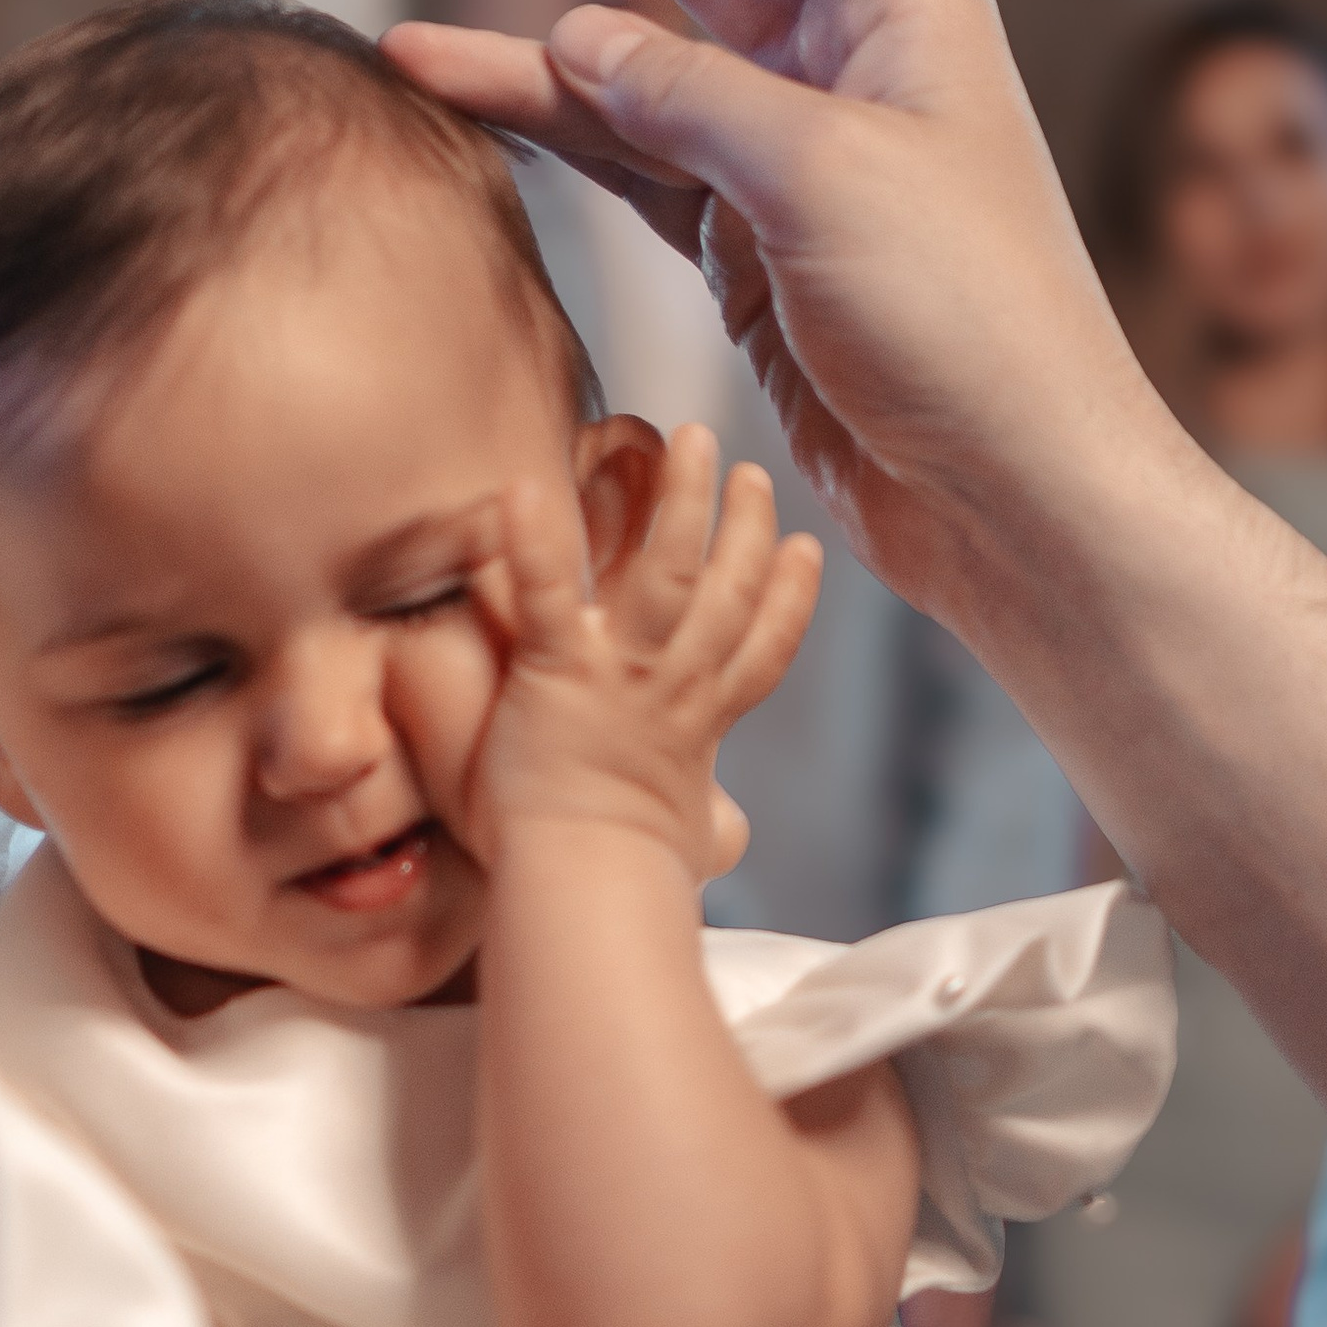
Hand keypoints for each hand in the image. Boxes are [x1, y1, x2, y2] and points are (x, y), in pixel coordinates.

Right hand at [387, 0, 1174, 635]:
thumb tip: (576, 39)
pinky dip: (553, 140)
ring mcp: (792, 156)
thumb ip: (690, 94)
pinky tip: (466, 113)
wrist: (1015, 495)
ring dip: (529, 42)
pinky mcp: (754, 248)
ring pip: (640, 63)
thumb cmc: (970, 325)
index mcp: (900, 3)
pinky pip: (633, 165)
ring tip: (409, 25)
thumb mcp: (822, 179)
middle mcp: (846, 61)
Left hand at [465, 422, 817, 870]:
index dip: (789, 598)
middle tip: (752, 472)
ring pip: (667, 569)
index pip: (760, 651)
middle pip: (727, 591)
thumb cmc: (629, 877)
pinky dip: (534, 540)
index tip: (806, 553)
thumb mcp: (691, 846)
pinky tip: (521, 485)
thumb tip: (721, 835)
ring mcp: (620, 673)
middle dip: (744, 525)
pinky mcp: (557, 671)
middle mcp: (673, 686)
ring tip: (688, 439)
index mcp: (701, 724)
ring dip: (680, 500)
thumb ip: (708, 828)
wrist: (588, 887)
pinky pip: (546, 592)